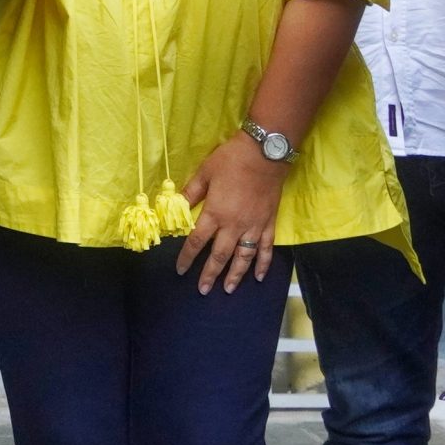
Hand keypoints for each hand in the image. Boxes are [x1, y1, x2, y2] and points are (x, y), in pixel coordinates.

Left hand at [175, 133, 287, 293]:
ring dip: (235, 275)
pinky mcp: (269, 223)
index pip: (196, 242)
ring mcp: (253, 227)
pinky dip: (263, 264)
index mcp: (215, 214)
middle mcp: (234, 226)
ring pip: (243, 257)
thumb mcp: (205, 172)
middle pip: (219, 256)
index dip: (187, 257)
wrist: (264, 154)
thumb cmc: (231, 161)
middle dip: (210, 274)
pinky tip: (259, 276)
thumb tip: (175, 206)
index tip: (180, 270)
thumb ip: (191, 192)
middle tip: (203, 290)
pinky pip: (266, 248)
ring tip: (228, 289)